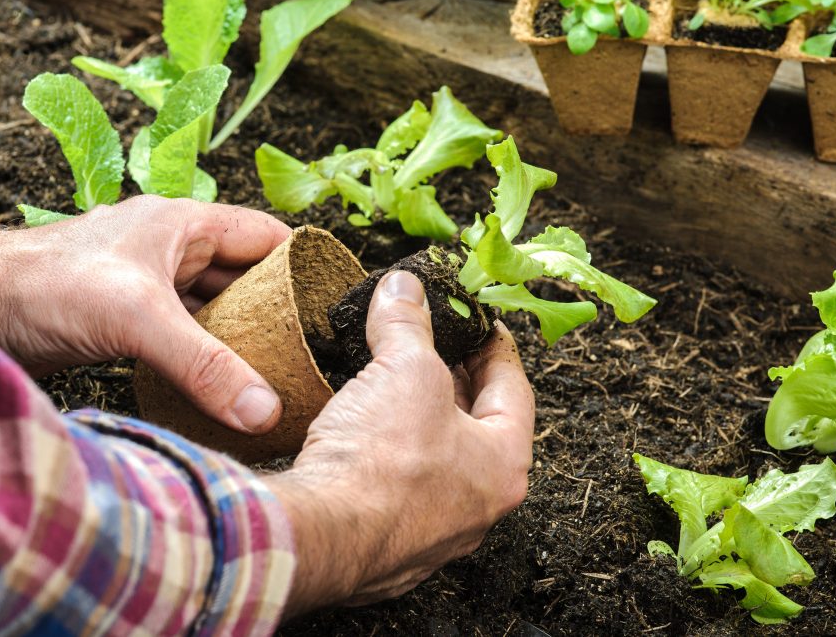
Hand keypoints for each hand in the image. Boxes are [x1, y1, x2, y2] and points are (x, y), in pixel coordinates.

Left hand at [0, 195, 290, 433]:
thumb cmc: (45, 285)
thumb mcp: (139, 319)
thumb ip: (206, 365)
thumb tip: (266, 409)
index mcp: (184, 225)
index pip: (266, 237)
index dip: (304, 264)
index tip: (334, 305)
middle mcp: (170, 250)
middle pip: (244, 277)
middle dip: (276, 311)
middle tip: (310, 353)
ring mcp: (147, 285)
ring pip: (213, 309)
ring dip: (239, 338)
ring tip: (276, 375)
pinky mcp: (125, 320)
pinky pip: (183, 336)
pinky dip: (204, 358)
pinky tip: (221, 387)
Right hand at [265, 271, 534, 614]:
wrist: (321, 536)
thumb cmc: (383, 460)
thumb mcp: (404, 368)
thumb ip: (408, 323)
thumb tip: (404, 287)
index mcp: (504, 465)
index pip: (513, 391)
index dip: (494, 348)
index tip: (480, 325)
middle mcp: (477, 508)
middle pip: (475, 429)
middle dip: (452, 383)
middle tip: (434, 347)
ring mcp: (432, 535)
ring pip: (434, 463)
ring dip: (416, 421)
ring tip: (391, 382)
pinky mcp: (386, 548)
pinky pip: (395, 491)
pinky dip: (384, 458)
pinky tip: (359, 434)